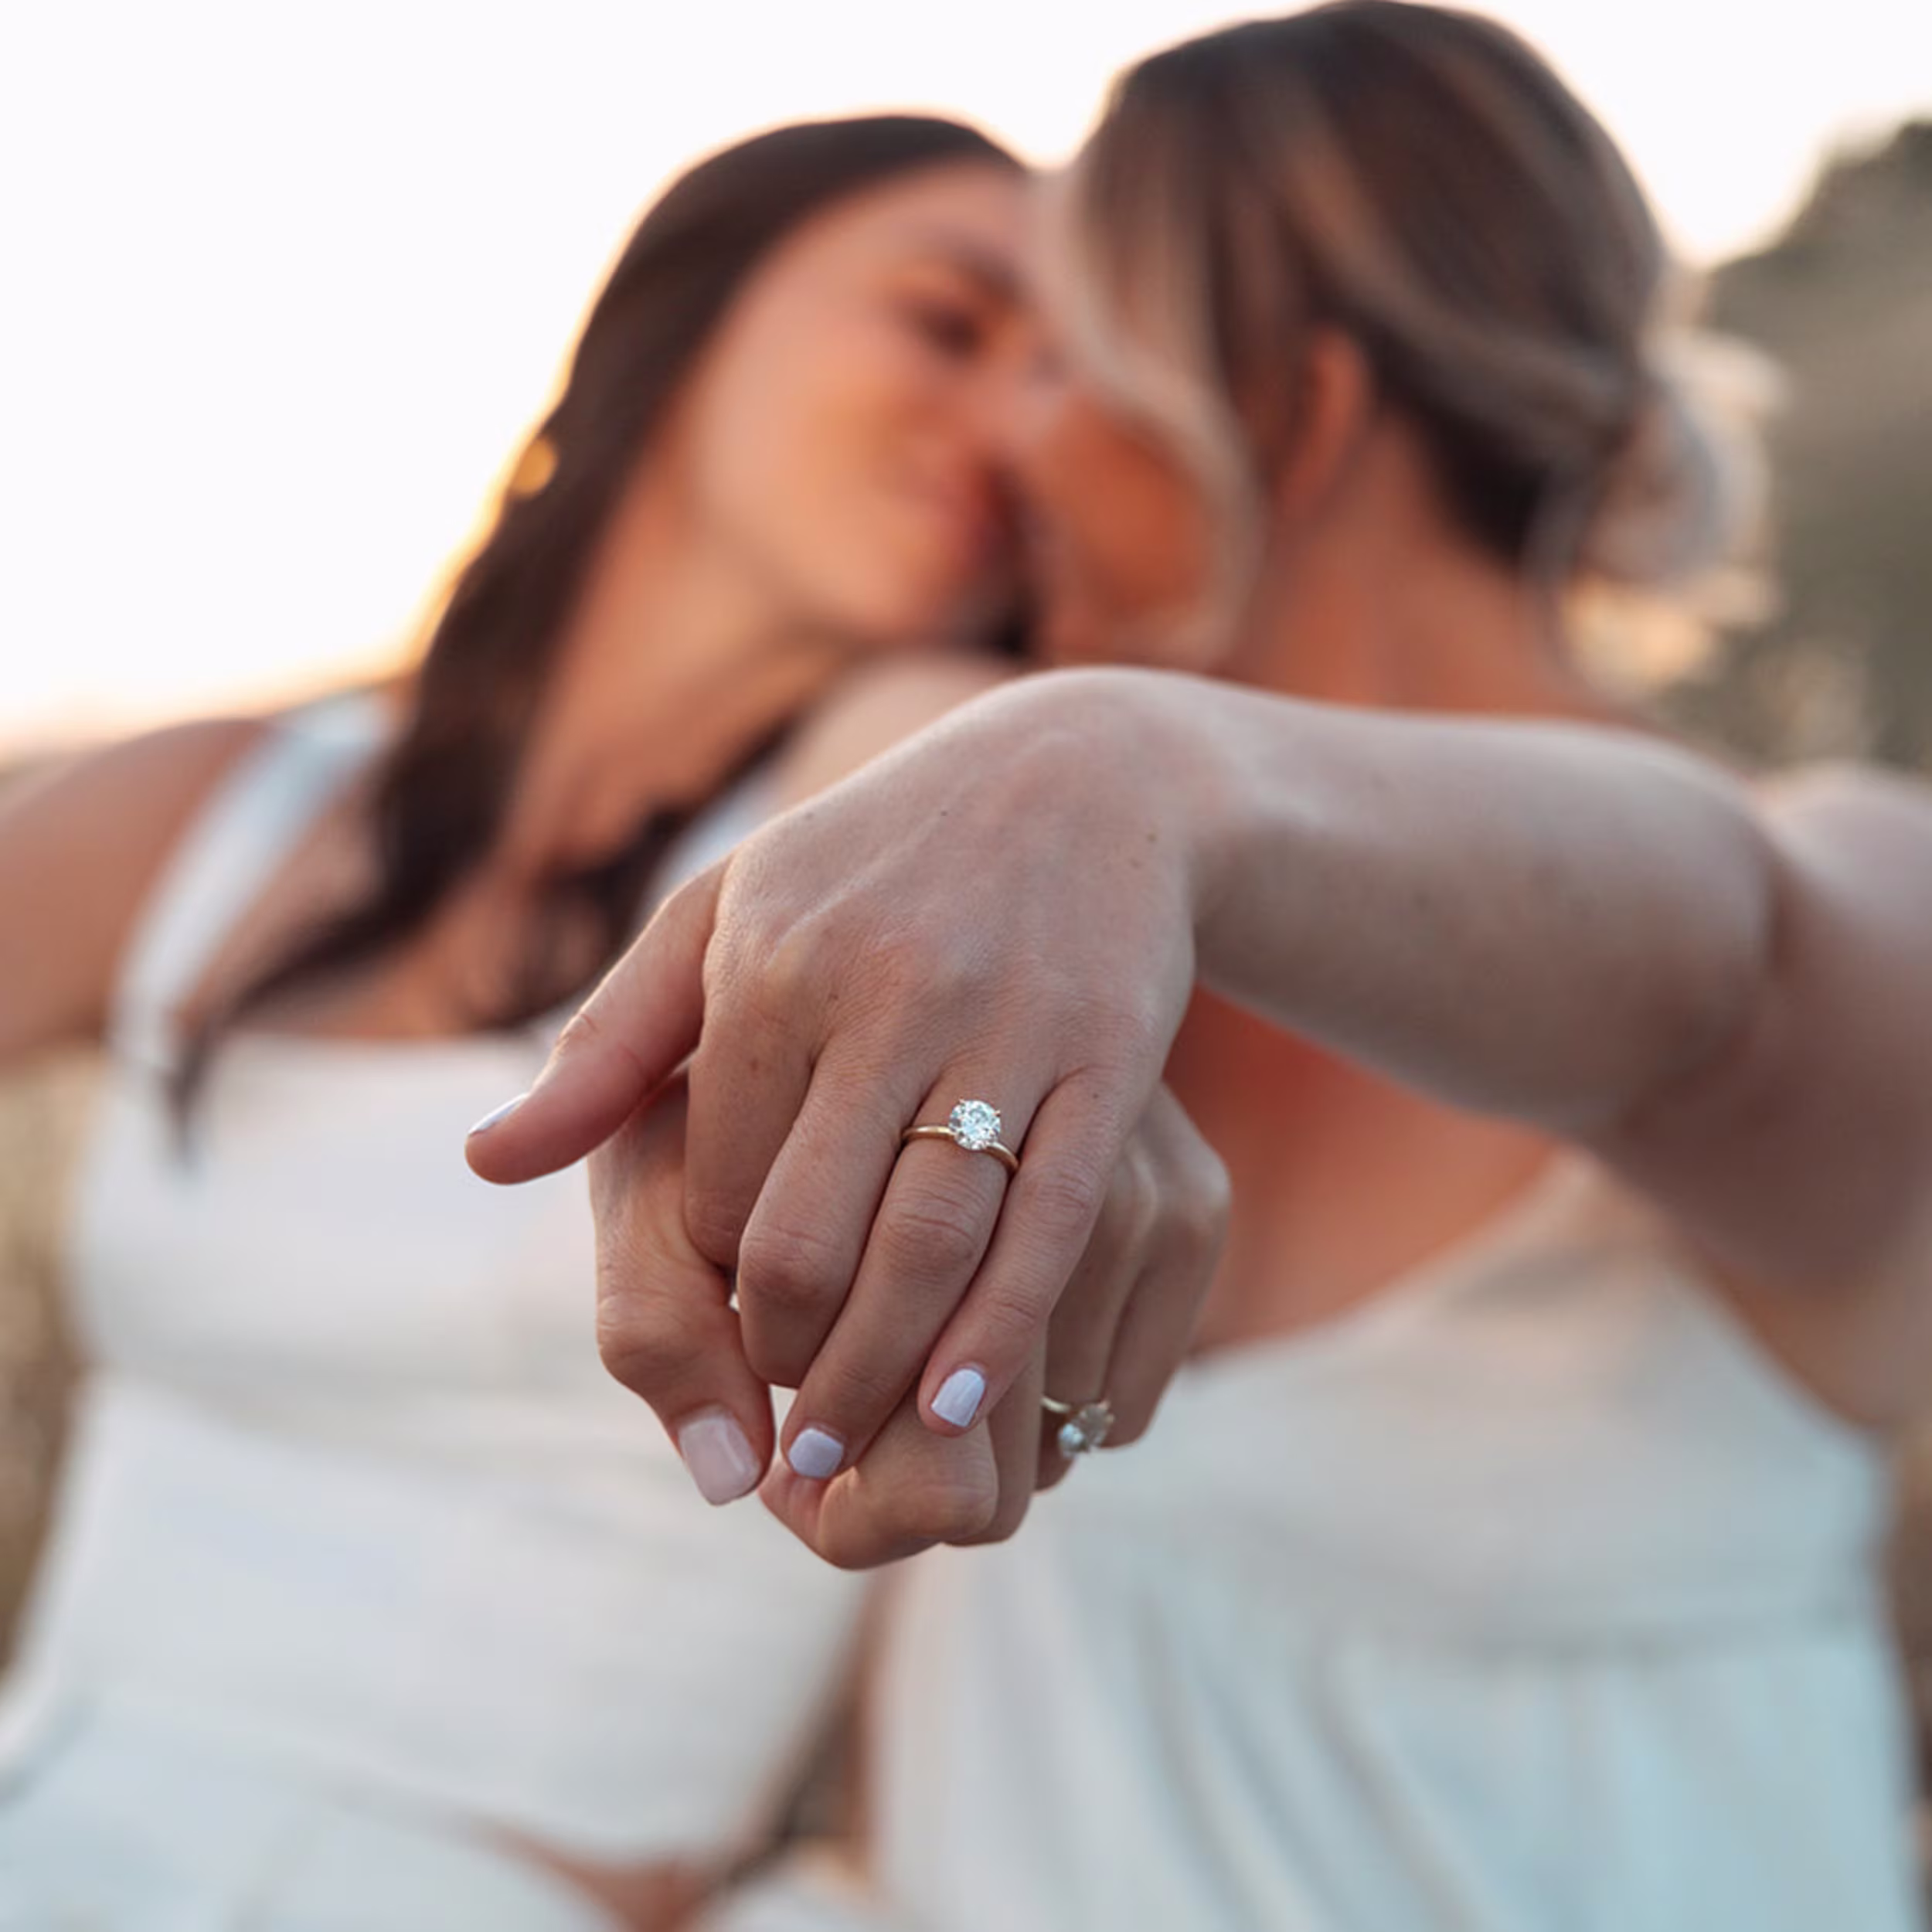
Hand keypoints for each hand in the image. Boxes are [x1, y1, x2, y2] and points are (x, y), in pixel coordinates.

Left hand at [475, 670, 1211, 1485]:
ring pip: (927, 1240)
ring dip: (876, 1372)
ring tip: (847, 1447)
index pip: (713, 1177)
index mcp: (770, 962)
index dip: (707, 1276)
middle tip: (783, 1430)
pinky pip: (1049, 1219)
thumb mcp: (723, 912)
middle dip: (780, 1356)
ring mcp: (1005, 1026)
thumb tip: (486, 1164)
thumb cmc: (871, 864)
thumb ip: (609, 1042)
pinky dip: (1000, 1326)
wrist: (1079, 783)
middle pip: (805, 1234)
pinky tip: (961, 1401)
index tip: (720, 1329)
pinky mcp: (1109, 1056)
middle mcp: (882, 992)